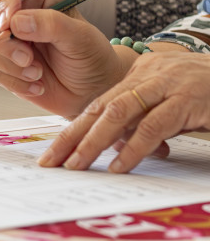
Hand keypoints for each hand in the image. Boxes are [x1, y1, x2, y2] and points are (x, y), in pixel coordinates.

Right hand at [0, 0, 128, 117]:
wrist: (91, 90)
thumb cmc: (91, 56)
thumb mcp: (80, 37)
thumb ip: (51, 24)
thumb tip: (15, 22)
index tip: (10, 22)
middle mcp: (15, 10)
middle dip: (1, 40)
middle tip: (28, 58)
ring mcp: (4, 35)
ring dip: (8, 63)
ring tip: (37, 72)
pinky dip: (12, 80)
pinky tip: (35, 83)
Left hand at [39, 52, 209, 172]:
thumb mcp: (173, 103)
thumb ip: (145, 117)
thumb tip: (116, 145)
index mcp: (141, 74)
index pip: (98, 103)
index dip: (73, 128)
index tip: (53, 152)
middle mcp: (149, 74)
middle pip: (101, 106)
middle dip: (72, 136)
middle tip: (52, 161)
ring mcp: (168, 84)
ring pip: (120, 112)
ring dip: (94, 141)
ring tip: (77, 165)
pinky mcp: (188, 98)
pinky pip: (154, 124)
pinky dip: (134, 147)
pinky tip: (118, 166)